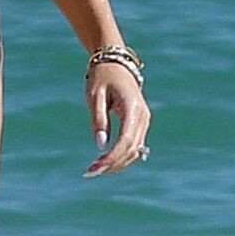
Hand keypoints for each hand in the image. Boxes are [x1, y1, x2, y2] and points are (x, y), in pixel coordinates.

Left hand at [84, 61, 150, 177]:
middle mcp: (143, 116)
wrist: (116, 63)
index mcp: (133, 108)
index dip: (112, 157)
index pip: (126, 140)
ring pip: (135, 150)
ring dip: (117, 163)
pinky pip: (134, 145)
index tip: (96, 167)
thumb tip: (101, 145)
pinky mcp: (140, 123)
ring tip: (95, 169)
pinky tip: (105, 162)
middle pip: (132, 149)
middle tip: (90, 172)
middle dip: (113, 164)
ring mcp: (144, 120)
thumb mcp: (95, 96)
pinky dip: (121, 156)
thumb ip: (99, 120)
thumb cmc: (102, 77)